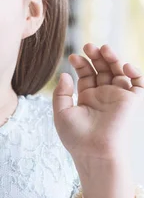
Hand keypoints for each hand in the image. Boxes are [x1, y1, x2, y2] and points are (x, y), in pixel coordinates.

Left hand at [52, 43, 143, 162]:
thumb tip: (64, 75)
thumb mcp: (61, 113)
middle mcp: (103, 97)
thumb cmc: (76, 137)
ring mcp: (118, 98)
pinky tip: (123, 65)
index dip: (81, 64)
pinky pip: (138, 83)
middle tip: (88, 46)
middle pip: (102, 69)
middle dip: (96, 56)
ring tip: (102, 48)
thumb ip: (61, 93)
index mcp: (87, 99)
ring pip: (118, 71)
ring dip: (112, 58)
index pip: (86, 75)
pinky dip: (135, 72)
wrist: (94, 151)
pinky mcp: (131, 102)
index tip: (73, 57)